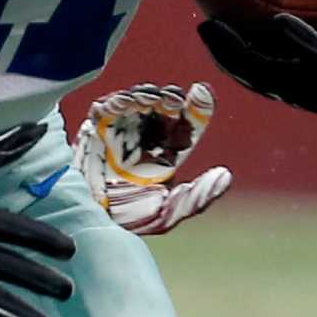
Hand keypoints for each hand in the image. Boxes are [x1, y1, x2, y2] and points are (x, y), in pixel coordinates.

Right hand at [73, 82, 232, 234]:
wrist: (91, 224)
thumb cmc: (129, 220)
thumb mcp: (168, 213)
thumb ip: (197, 197)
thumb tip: (225, 176)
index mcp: (168, 155)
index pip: (188, 125)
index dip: (198, 107)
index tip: (202, 92)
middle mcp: (147, 139)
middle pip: (162, 107)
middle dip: (169, 97)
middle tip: (172, 99)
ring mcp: (121, 133)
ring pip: (136, 102)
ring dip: (143, 95)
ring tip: (149, 98)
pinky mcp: (95, 132)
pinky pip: (104, 110)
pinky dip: (113, 102)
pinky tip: (122, 104)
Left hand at [197, 0, 316, 122]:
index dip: (304, 44)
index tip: (280, 22)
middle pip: (278, 77)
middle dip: (243, 54)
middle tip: (213, 24)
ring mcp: (310, 98)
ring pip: (263, 82)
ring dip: (231, 58)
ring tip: (206, 27)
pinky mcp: (297, 97)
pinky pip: (262, 79)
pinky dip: (238, 60)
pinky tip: (218, 33)